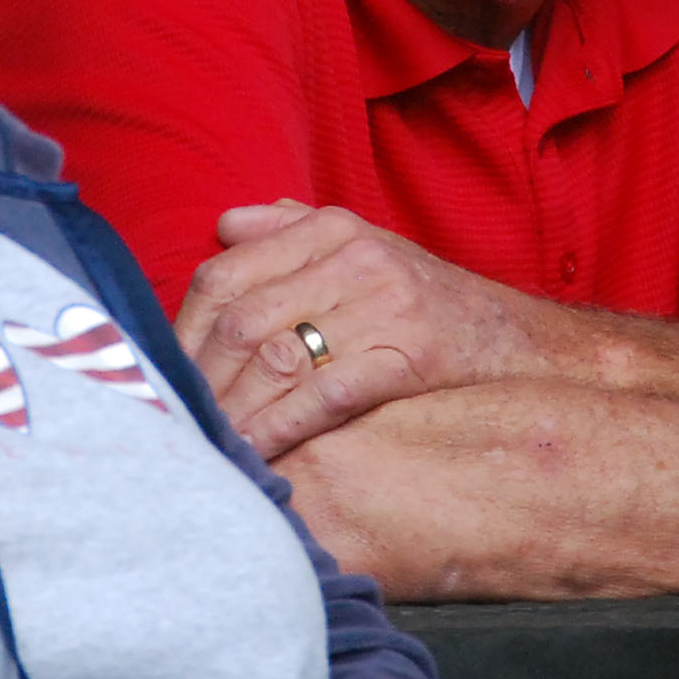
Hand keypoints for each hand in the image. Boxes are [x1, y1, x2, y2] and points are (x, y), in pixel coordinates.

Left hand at [180, 203, 556, 455]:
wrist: (518, 343)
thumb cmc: (428, 301)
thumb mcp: (365, 247)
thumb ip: (291, 231)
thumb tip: (224, 225)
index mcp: (330, 228)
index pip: (225, 273)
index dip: (182, 329)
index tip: (160, 373)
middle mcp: (353, 257)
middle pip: (241, 319)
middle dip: (198, 377)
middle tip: (169, 421)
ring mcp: (382, 303)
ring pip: (275, 357)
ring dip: (230, 409)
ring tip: (201, 444)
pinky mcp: (407, 354)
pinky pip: (323, 395)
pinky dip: (279, 428)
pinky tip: (255, 454)